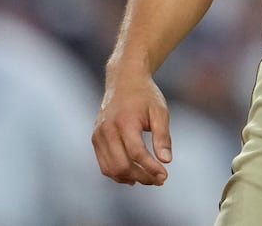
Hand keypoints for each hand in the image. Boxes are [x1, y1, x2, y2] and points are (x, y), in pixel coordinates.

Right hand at [92, 68, 172, 185]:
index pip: (137, 153)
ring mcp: (98, 135)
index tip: (164, 175)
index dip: (151, 168)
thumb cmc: (146, 96)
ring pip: (110, 168)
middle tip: (159, 180)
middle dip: (142, 176)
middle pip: (122, 165)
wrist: (124, 81)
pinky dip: (118, 173)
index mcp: (125, 122)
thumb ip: (163, 137)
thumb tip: (166, 161)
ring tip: (149, 179)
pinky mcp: (95, 139)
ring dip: (130, 178)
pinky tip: (133, 176)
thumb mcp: (160, 112)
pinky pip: (104, 164)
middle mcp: (107, 130)